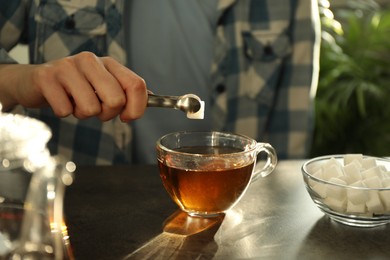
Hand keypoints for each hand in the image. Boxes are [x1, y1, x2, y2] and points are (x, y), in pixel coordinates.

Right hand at [0, 52, 147, 121]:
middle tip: (95, 108)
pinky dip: (64, 112)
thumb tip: (153, 99)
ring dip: (83, 114)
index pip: (136, 85)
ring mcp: (67, 66)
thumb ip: (126, 91)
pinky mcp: (46, 77)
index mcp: (108, 63)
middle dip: (107, 114)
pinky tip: (59, 100)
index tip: (127, 117)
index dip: (136, 108)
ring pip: (91, 108)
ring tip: (74, 102)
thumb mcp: (103, 86)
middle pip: (116, 100)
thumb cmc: (75, 87)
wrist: (36, 81)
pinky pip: (65, 111)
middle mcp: (90, 60)